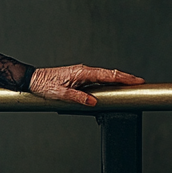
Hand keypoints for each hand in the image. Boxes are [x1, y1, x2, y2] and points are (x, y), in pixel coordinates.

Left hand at [28, 65, 144, 105]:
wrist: (31, 79)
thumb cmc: (43, 85)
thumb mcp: (60, 94)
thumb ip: (77, 97)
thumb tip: (93, 102)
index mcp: (81, 73)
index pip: (108, 75)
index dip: (124, 78)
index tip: (137, 80)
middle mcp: (83, 71)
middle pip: (109, 74)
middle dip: (125, 78)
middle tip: (140, 83)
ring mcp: (81, 74)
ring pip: (104, 76)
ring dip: (117, 80)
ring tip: (129, 85)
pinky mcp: (78, 78)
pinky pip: (96, 79)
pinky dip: (107, 82)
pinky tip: (111, 87)